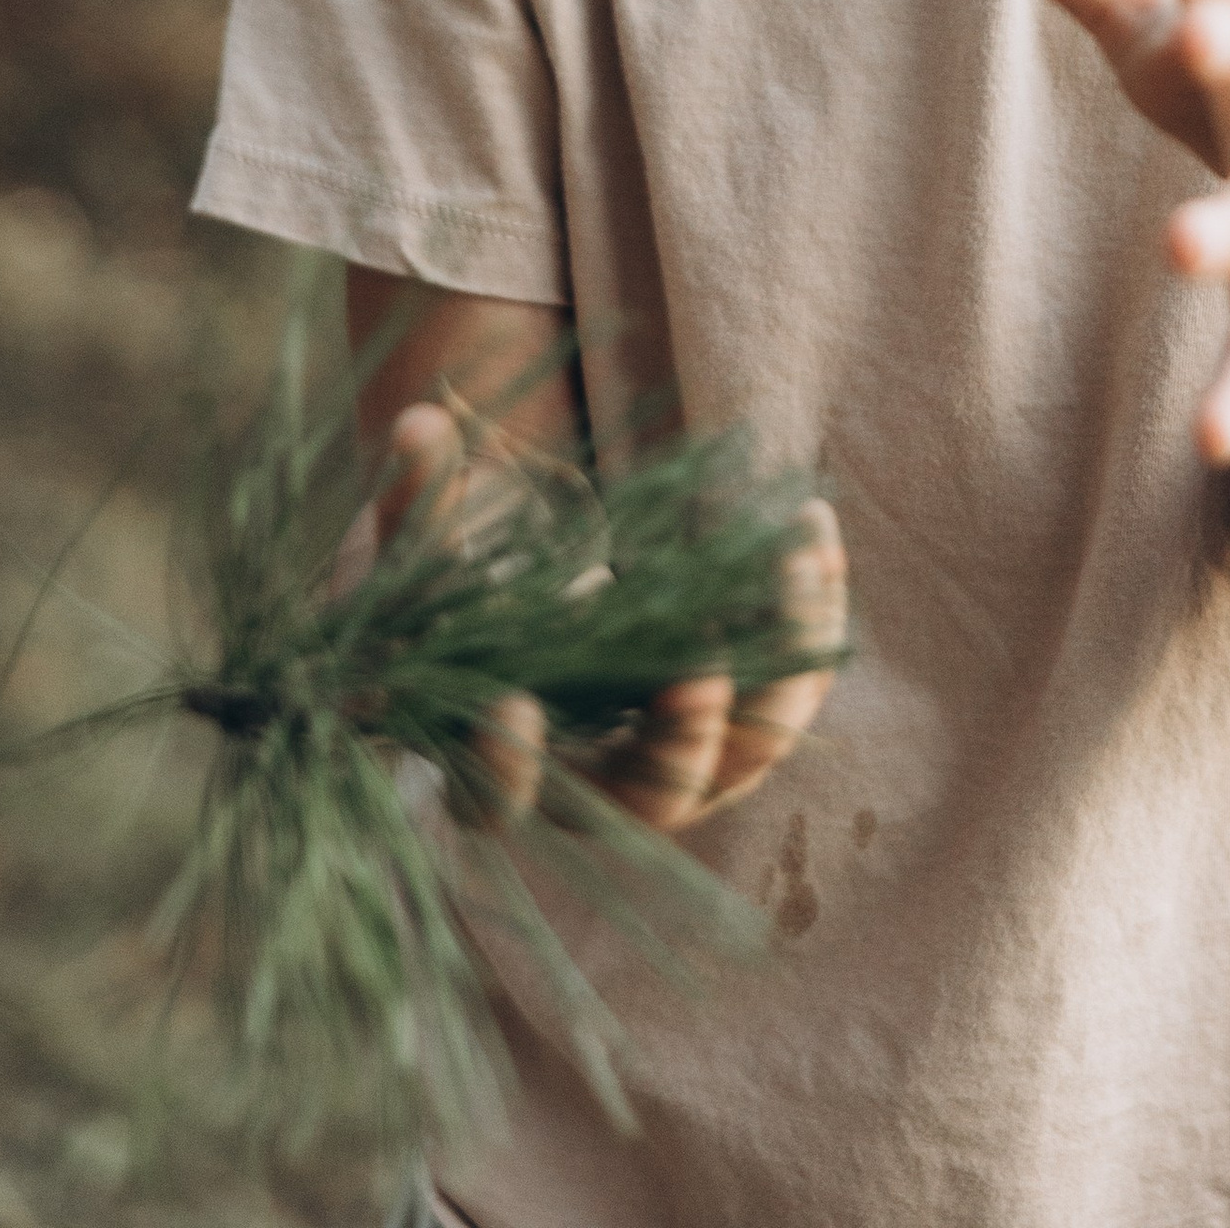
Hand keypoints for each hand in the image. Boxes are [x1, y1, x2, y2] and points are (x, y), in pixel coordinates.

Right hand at [378, 402, 847, 834]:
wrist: (534, 560)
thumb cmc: (456, 564)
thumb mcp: (421, 531)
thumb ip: (416, 492)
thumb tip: (416, 426)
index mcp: (490, 751)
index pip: (489, 800)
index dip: (502, 769)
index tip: (515, 706)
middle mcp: (592, 771)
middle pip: (645, 803)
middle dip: (679, 749)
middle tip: (698, 678)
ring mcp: (673, 743)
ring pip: (743, 754)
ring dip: (780, 675)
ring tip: (793, 567)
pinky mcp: (735, 697)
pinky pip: (791, 683)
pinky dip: (812, 614)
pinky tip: (813, 529)